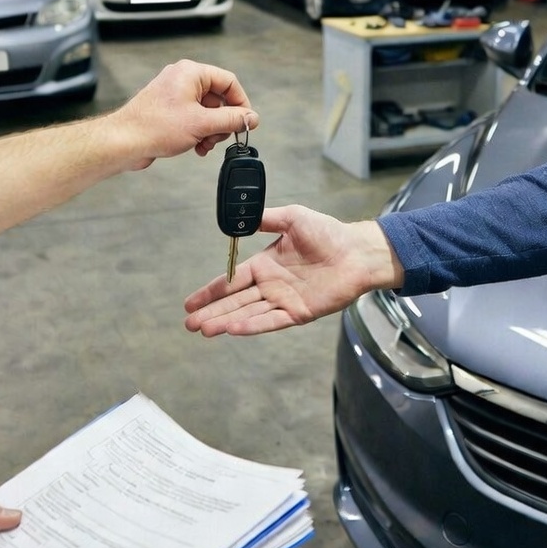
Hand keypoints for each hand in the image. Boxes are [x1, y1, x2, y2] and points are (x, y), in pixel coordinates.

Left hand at [109, 59, 258, 168]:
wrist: (124, 142)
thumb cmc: (154, 127)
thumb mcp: (202, 124)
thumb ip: (231, 119)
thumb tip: (251, 118)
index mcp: (191, 73)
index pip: (229, 81)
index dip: (241, 103)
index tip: (246, 121)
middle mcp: (182, 80)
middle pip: (219, 98)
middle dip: (223, 121)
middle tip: (220, 136)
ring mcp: (174, 95)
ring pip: (207, 111)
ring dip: (211, 131)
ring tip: (205, 144)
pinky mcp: (169, 111)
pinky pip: (194, 118)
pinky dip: (200, 133)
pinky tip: (197, 146)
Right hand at [183, 205, 403, 335]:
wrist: (357, 251)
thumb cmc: (329, 233)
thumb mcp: (292, 217)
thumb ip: (266, 220)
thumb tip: (241, 218)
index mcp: (265, 264)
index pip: (231, 281)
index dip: (210, 292)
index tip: (190, 303)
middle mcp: (271, 285)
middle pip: (234, 302)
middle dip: (211, 312)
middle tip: (189, 324)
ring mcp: (284, 301)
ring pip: (248, 314)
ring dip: (225, 321)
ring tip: (204, 329)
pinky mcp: (299, 312)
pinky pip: (271, 321)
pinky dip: (252, 326)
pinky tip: (233, 329)